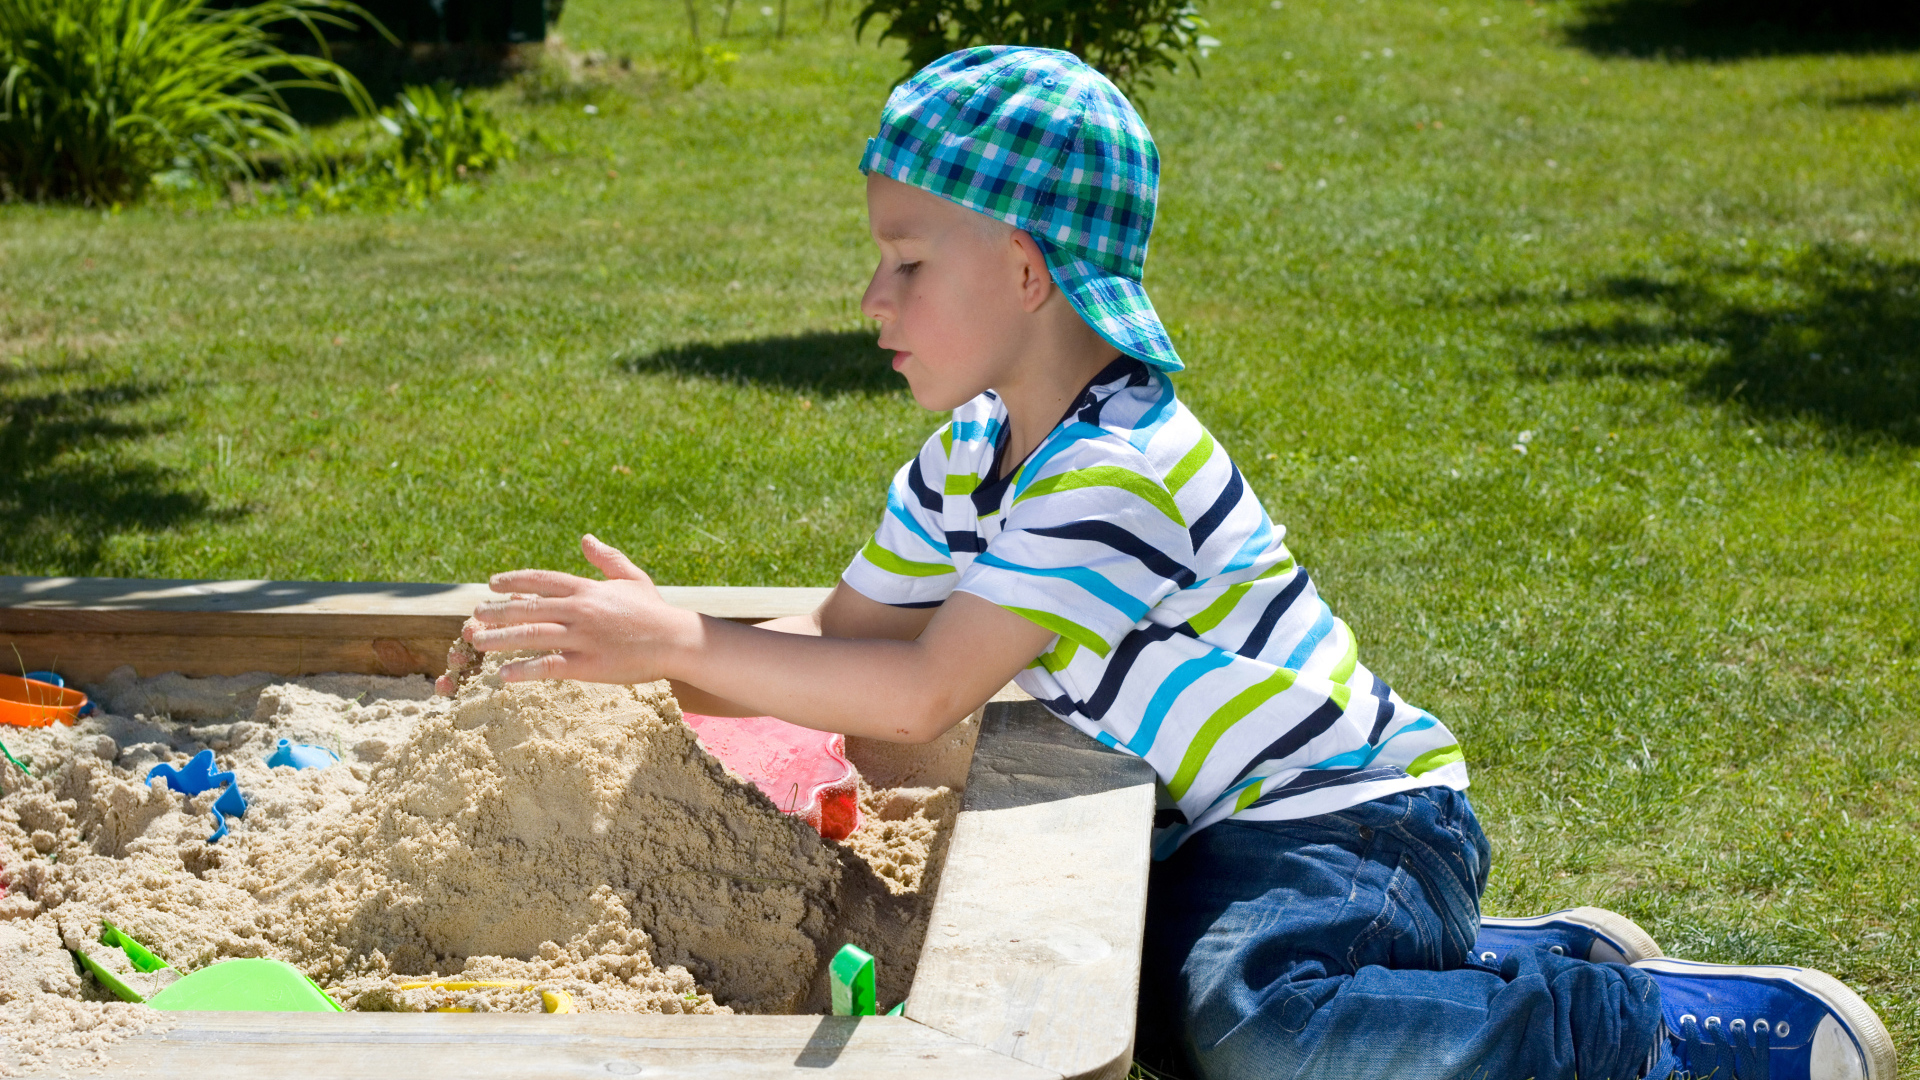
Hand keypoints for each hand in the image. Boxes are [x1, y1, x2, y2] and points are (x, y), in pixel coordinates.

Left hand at [454, 534, 696, 685]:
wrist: (677, 641)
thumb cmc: (655, 611)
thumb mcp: (632, 579)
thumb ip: (606, 559)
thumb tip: (586, 539)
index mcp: (588, 589)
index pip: (542, 581)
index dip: (514, 581)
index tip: (492, 584)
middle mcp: (580, 610)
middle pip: (527, 608)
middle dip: (496, 611)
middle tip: (475, 615)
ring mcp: (582, 637)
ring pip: (530, 636)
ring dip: (499, 639)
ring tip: (477, 642)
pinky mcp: (588, 664)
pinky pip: (548, 666)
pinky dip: (524, 670)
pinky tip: (505, 675)